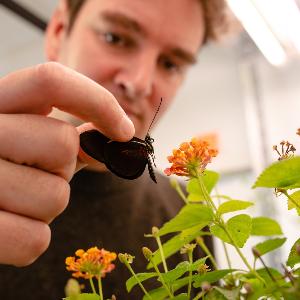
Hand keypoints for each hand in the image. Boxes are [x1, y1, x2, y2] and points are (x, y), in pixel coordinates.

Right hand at [0, 62, 133, 265]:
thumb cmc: (7, 168)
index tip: (124, 131)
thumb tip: (120, 134)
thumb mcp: (29, 140)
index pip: (51, 81)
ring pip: (55, 197)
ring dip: (47, 206)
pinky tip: (8, 226)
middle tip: (36, 174)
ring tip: (16, 200)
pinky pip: (34, 240)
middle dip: (64, 168)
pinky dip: (31, 237)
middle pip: (62, 144)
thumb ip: (66, 135)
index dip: (99, 102)